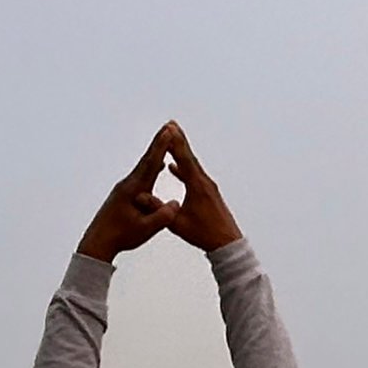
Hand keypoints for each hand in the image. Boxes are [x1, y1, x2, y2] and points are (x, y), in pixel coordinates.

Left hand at [76, 126, 181, 260]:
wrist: (97, 243)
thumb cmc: (121, 237)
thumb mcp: (144, 230)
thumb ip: (161, 217)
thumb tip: (177, 204)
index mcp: (133, 190)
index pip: (151, 165)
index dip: (160, 148)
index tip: (168, 132)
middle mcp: (128, 184)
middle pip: (147, 160)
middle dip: (159, 142)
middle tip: (168, 126)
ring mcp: (125, 188)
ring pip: (144, 166)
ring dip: (156, 152)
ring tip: (166, 139)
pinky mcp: (124, 194)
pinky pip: (142, 174)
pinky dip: (152, 166)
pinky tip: (159, 166)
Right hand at [158, 123, 242, 252]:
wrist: (227, 243)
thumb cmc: (203, 234)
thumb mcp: (177, 223)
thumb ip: (158, 208)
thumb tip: (141, 196)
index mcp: (197, 187)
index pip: (184, 160)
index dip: (175, 143)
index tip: (169, 128)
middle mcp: (204, 182)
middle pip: (189, 156)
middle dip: (179, 140)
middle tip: (171, 124)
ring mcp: (207, 187)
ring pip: (192, 164)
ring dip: (181, 151)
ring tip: (171, 139)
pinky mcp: (207, 192)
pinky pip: (193, 175)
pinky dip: (183, 169)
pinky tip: (174, 167)